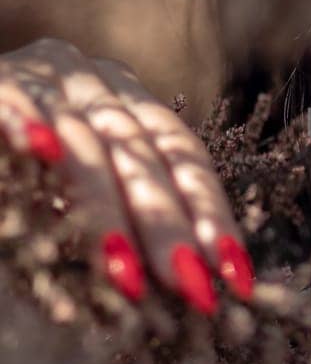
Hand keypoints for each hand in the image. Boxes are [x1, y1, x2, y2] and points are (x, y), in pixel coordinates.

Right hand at [0, 37, 253, 312]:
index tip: (235, 273)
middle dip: (167, 225)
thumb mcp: (76, 185)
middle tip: (191, 285)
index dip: (210, 212)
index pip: (182, 153)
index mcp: (124, 100)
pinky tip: (41, 150)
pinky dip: (24, 123)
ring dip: (105, 208)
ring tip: (128, 273)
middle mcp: (91, 81)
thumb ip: (123, 218)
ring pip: (84, 141)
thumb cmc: (25, 162)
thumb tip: (190, 282)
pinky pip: (12, 100)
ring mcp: (41, 78)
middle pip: (140, 155)